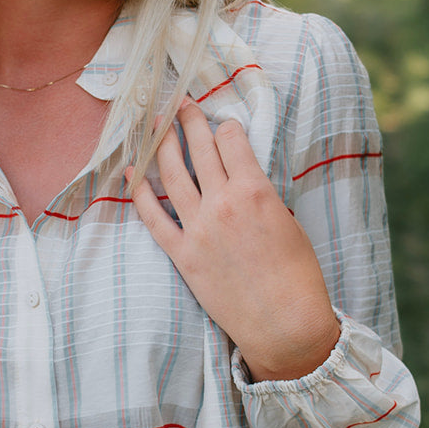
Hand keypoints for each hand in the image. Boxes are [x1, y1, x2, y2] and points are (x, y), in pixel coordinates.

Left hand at [127, 100, 339, 381]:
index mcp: (255, 191)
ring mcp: (198, 230)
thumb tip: (240, 177)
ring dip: (162, 145)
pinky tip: (130, 174)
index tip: (222, 125)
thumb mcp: (288, 221)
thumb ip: (261, 194)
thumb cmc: (298, 275)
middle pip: (199, 149)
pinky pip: (153, 219)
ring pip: (171, 176)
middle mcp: (222, 204)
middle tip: (181, 104)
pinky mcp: (183, 256)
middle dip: (189, 121)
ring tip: (157, 125)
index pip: (231, 141)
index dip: (226, 128)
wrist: (285, 323)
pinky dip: (139, 194)